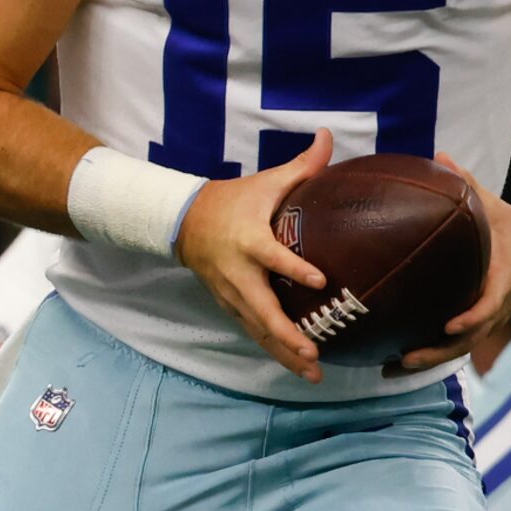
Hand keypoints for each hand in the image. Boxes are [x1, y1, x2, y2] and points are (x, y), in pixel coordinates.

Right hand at [176, 127, 330, 383]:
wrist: (183, 223)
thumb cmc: (232, 200)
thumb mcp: (265, 183)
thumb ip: (301, 166)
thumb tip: (328, 136)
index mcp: (250, 242)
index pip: (273, 258)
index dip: (295, 269)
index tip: (320, 280)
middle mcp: (239, 275)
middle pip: (263, 311)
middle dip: (288, 335)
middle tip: (314, 352)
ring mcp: (233, 296)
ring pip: (259, 331)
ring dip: (285, 353)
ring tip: (313, 374)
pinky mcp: (231, 306)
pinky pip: (254, 333)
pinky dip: (275, 351)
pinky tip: (299, 366)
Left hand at [391, 152, 510, 374]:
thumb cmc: (510, 223)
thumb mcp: (491, 203)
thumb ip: (466, 182)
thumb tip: (439, 154)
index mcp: (502, 279)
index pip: (490, 305)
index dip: (472, 319)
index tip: (449, 325)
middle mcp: (495, 306)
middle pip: (467, 340)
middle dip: (436, 352)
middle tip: (404, 358)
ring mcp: (487, 318)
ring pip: (458, 348)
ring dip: (427, 360)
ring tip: (390, 368)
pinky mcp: (479, 322)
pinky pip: (453, 342)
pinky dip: (429, 351)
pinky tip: (396, 359)